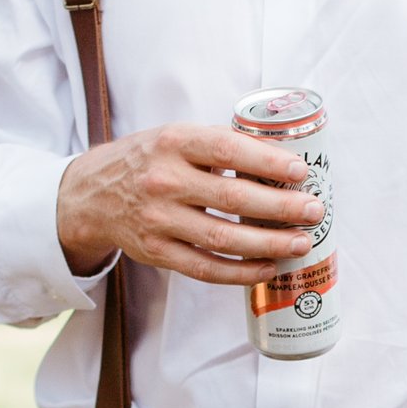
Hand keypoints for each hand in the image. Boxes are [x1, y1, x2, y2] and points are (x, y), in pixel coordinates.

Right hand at [57, 123, 318, 284]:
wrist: (92, 195)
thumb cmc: (149, 161)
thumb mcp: (176, 137)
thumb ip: (221, 145)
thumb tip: (283, 157)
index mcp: (173, 142)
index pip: (228, 149)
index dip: (269, 162)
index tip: (301, 172)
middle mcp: (164, 180)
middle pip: (234, 198)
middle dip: (282, 207)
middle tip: (314, 211)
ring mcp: (158, 220)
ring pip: (223, 238)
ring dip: (269, 243)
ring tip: (301, 242)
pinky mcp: (157, 253)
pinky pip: (206, 268)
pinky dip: (241, 271)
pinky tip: (268, 266)